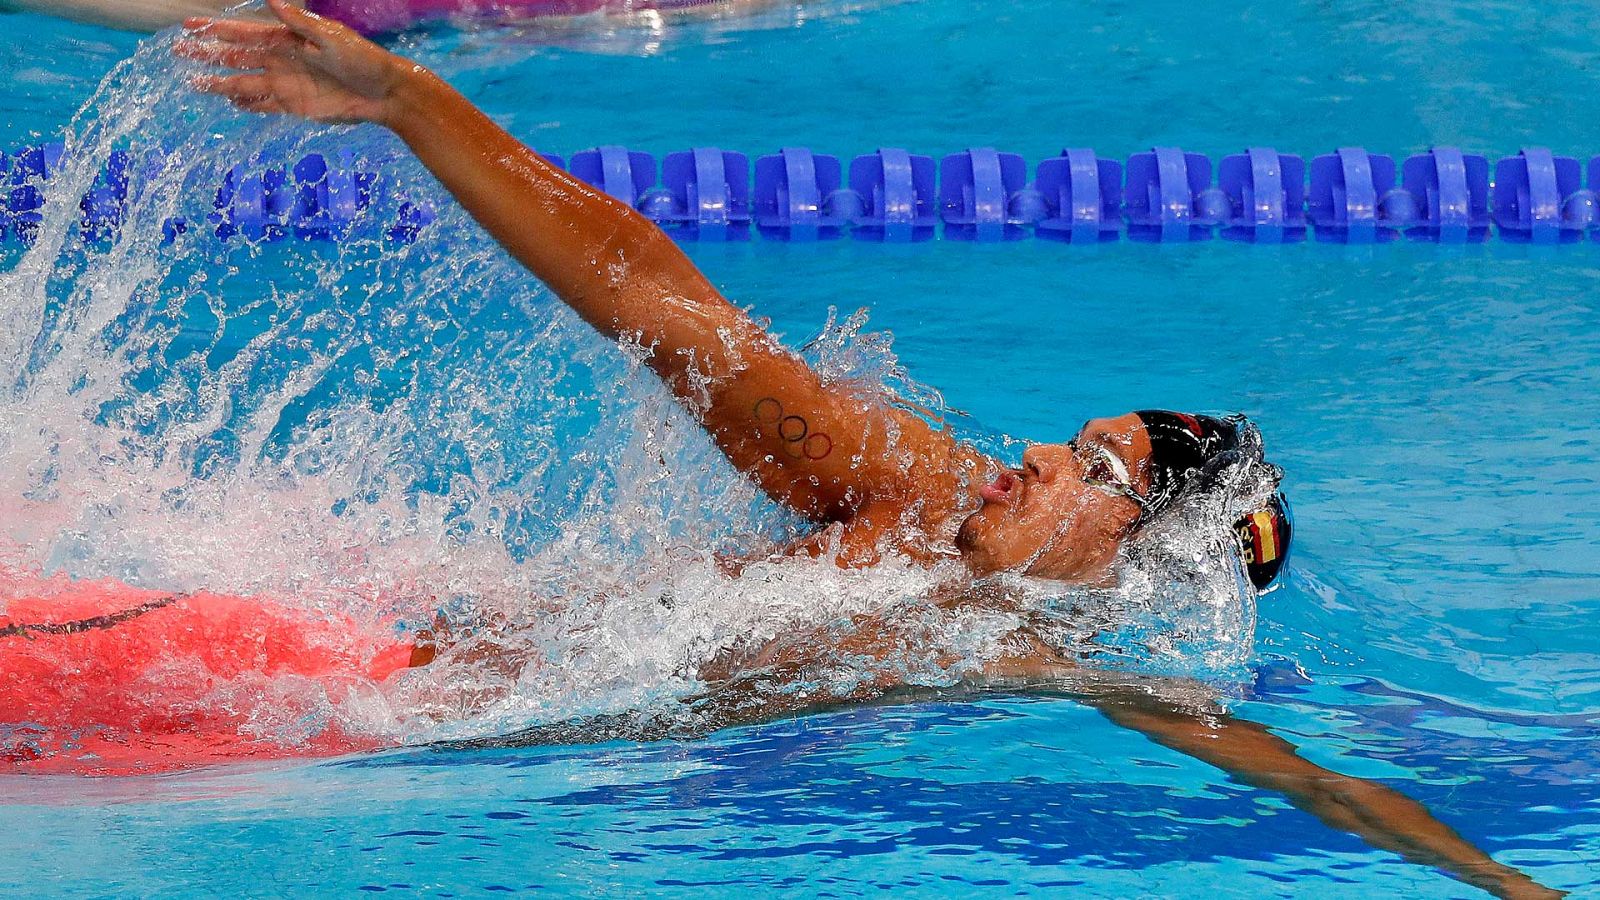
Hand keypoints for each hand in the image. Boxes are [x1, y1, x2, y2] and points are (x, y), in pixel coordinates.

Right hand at [175, 0, 405, 125]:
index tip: (189, 27)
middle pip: (236, 56)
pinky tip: (228, 101)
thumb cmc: (361, 60)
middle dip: (208, 54)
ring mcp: (286, 84)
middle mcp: (281, 60)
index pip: (244, 32)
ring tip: (194, 83)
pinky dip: (247, 104)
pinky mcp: (294, 106)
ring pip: (244, 82)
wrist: (383, 93)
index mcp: (287, 39)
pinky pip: (263, 104)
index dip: (216, 30)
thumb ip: (299, 23)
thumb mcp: (331, 37)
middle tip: (178, 51)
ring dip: (219, 82)